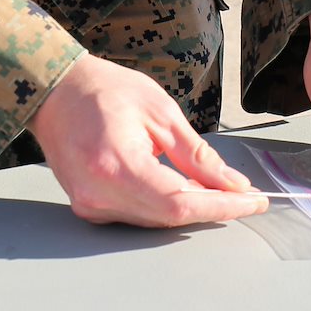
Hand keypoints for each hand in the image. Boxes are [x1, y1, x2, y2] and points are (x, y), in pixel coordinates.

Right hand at [27, 54, 270, 226]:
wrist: (55, 89)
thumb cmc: (103, 90)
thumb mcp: (159, 111)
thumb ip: (197, 154)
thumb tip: (232, 184)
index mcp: (116, 164)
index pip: (180, 202)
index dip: (222, 207)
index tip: (255, 201)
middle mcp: (98, 193)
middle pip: (169, 217)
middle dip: (212, 207)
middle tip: (244, 194)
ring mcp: (90, 204)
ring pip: (155, 221)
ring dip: (189, 207)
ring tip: (215, 188)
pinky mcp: (88, 206)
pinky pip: (137, 216)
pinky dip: (164, 205)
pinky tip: (181, 188)